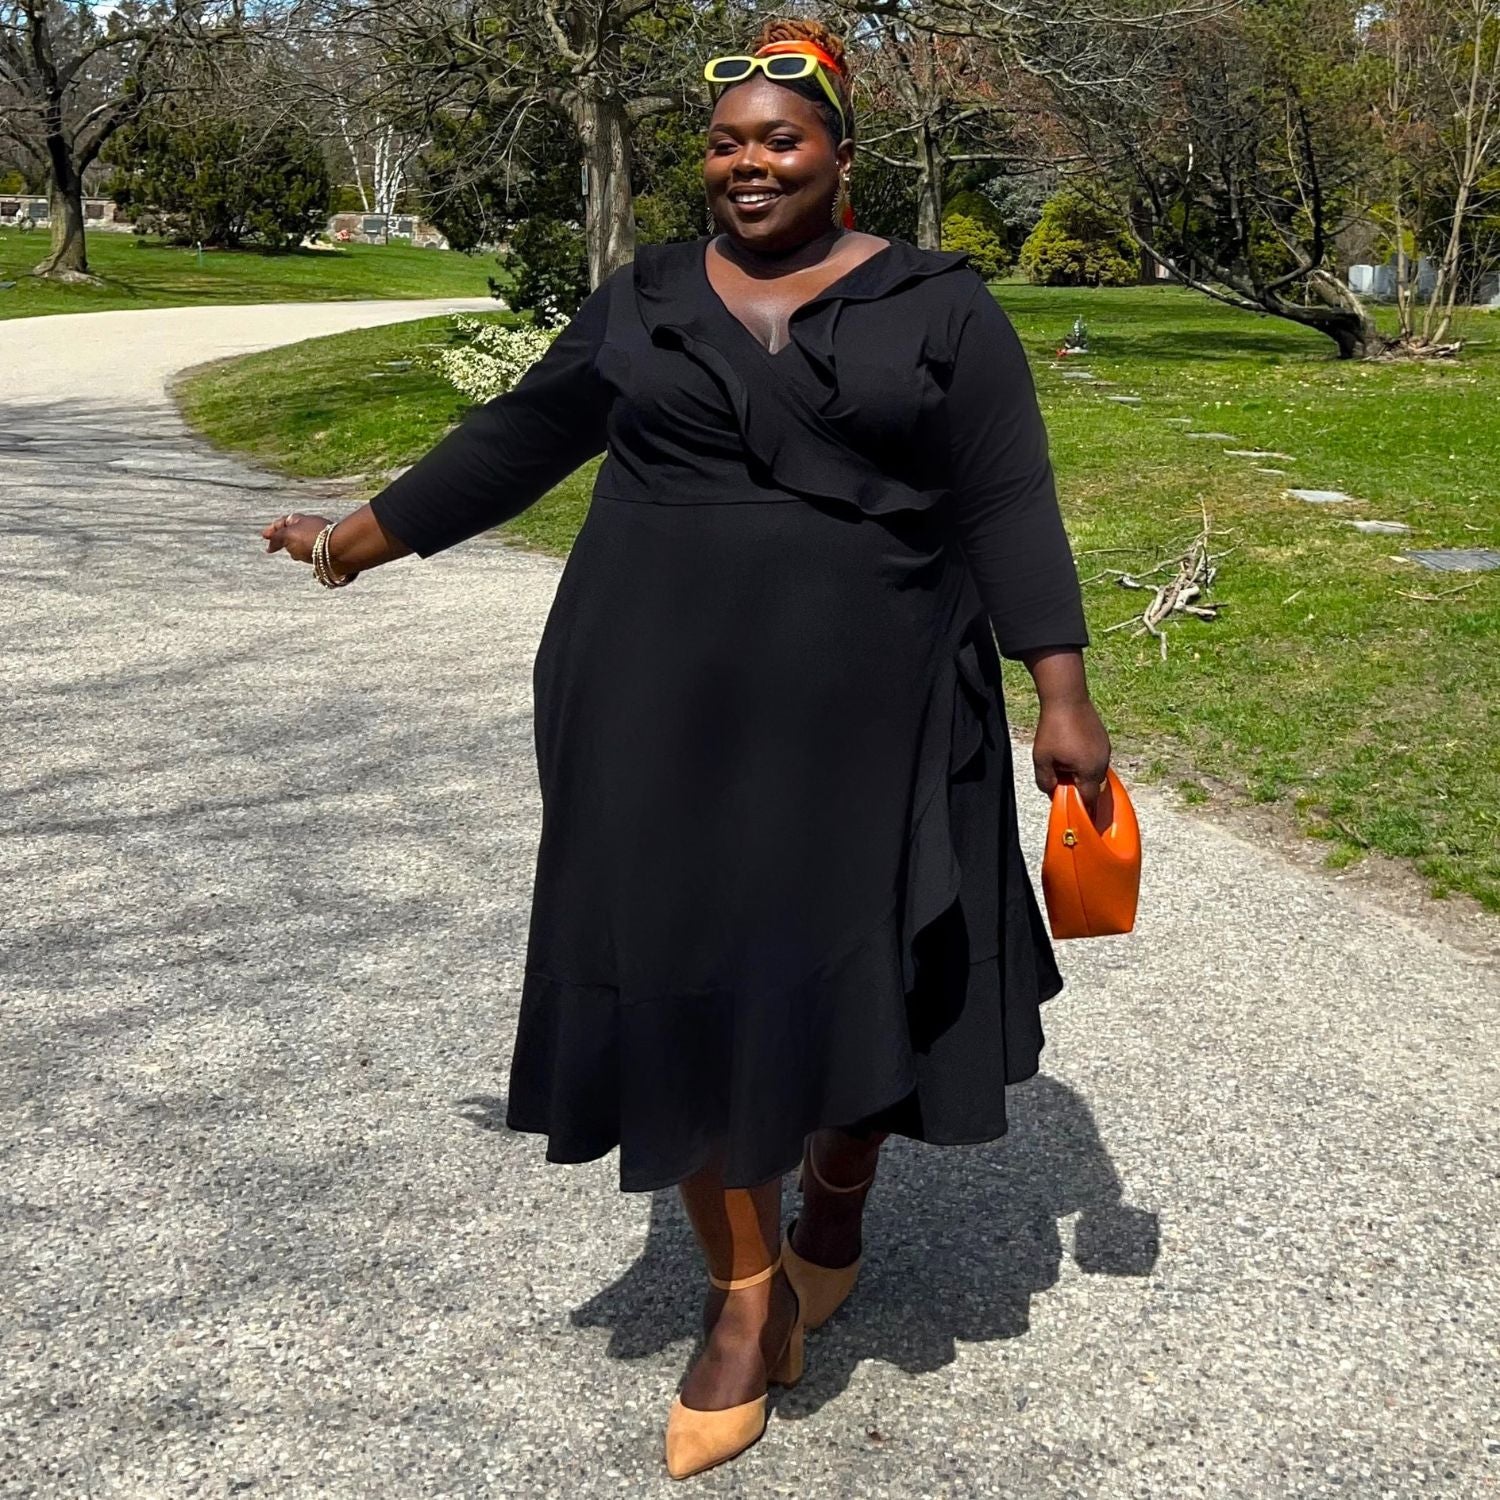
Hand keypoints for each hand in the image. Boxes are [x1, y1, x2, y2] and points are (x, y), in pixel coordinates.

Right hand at [261, 511, 331, 563]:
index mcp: (301, 520)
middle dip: (285, 539)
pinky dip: (309, 556)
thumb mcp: (288, 536)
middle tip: (277, 546)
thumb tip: (270, 546)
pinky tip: (309, 562)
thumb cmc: (312, 540)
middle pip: (295, 532)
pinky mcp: (330, 552)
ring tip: (294, 557)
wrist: (340, 549)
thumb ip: (277, 539)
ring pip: (306, 543)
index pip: (283, 522)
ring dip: (298, 549)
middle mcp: (312, 528)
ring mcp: (322, 540)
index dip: (273, 529)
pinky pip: (316, 553)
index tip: (264, 537)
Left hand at [1031, 697, 1111, 823]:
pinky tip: (1070, 751)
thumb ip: (1046, 781)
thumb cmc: (1053, 729)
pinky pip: (1095, 758)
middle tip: (1061, 784)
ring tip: (1063, 763)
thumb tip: (1052, 793)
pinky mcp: (1103, 739)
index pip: (1089, 799)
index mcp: (1090, 771)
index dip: (1083, 810)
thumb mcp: (1042, 759)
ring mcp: (1105, 749)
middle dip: (1078, 789)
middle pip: (1092, 786)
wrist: (1066, 697)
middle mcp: (1102, 762)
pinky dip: (1085, 761)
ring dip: (1081, 773)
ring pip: (1094, 771)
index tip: (1077, 817)